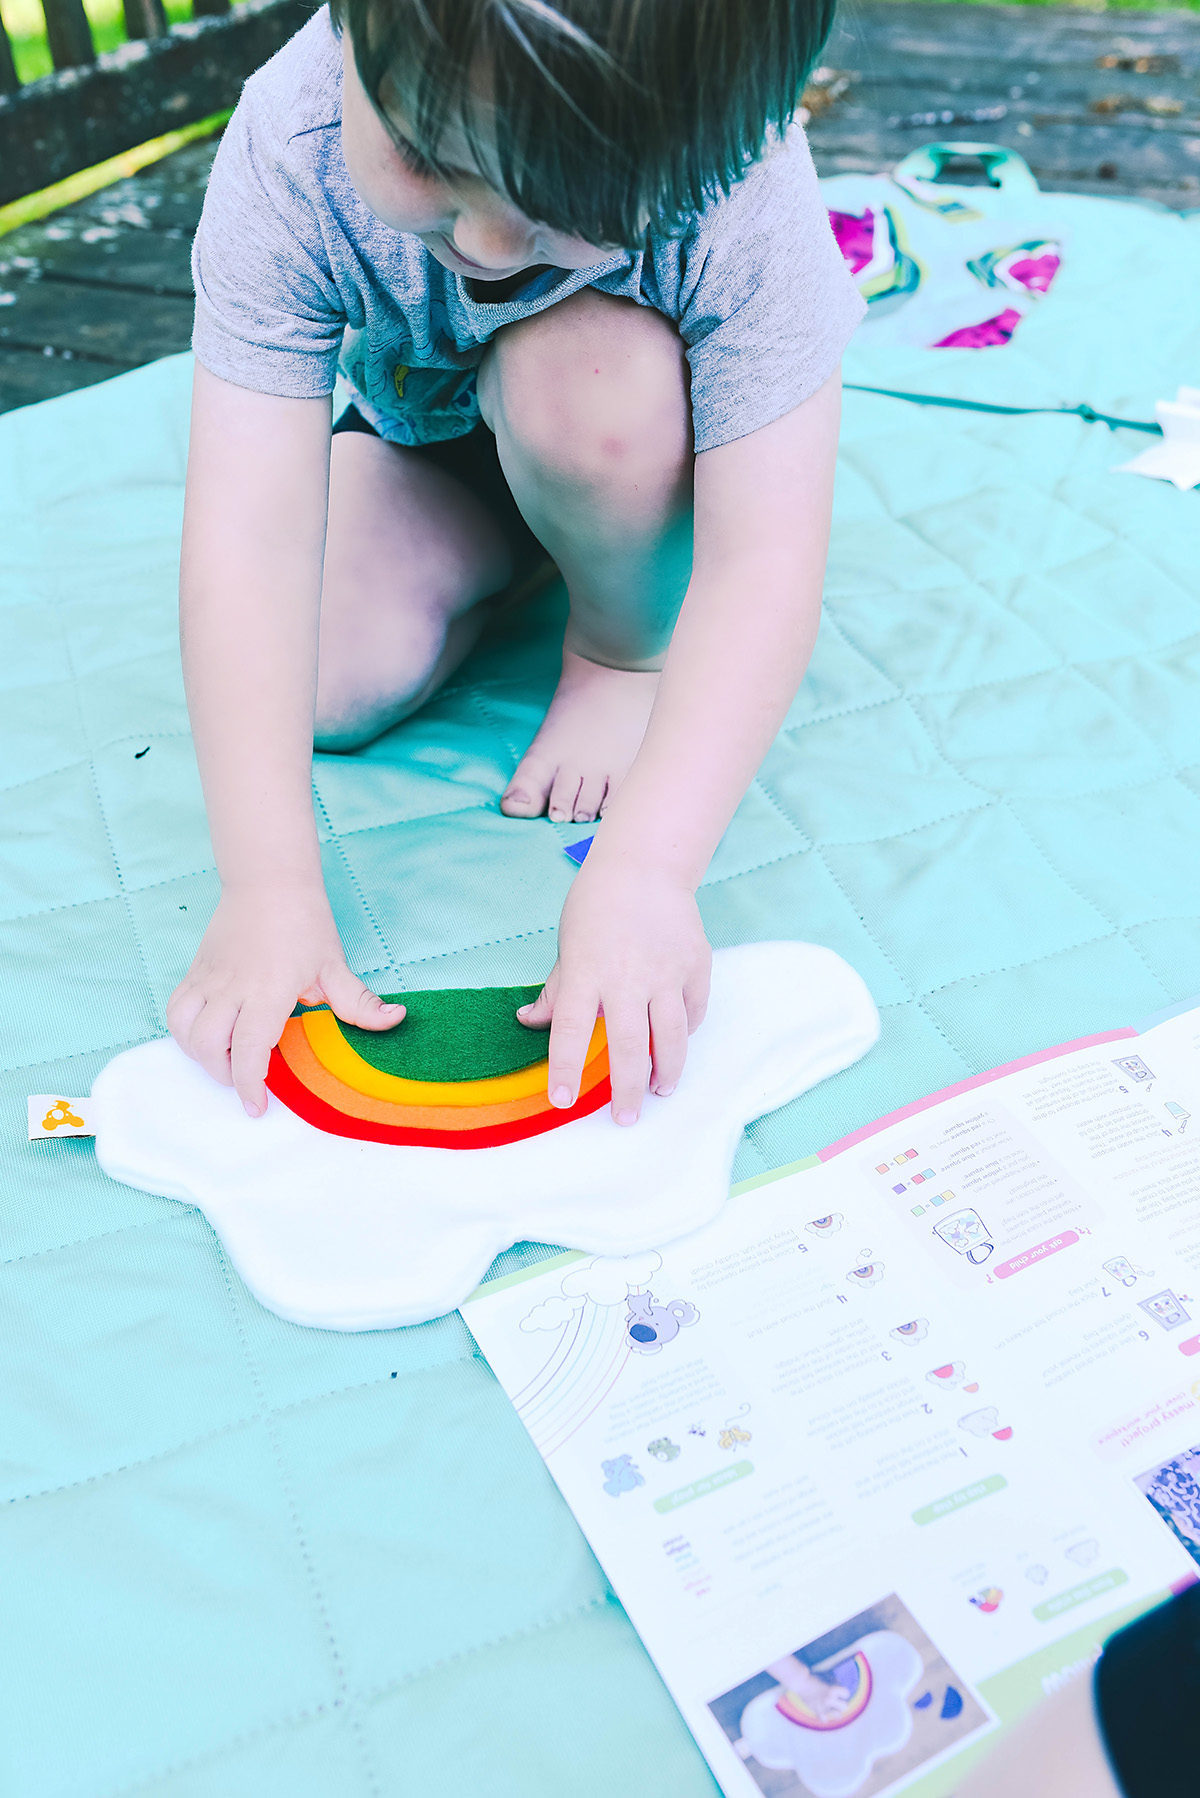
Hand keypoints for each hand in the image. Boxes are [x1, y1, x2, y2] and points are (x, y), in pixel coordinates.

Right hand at [166, 885, 402, 1116]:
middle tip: (249, 1078)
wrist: (268, 879)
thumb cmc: (303, 921)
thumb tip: (396, 1020)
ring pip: (186, 1030)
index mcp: (269, 990)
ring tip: (227, 1058)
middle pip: (210, 1046)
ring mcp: (209, 978)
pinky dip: (185, 1032)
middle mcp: (232, 987)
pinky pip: (177, 1010)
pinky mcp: (195, 970)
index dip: (251, 1084)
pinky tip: (208, 1035)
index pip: (250, 1049)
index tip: (258, 1106)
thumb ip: (359, 1001)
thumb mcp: (334, 963)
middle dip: (226, 1074)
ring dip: (201, 1055)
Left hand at [518, 865, 710, 1124]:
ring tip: (659, 1091)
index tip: (562, 1102)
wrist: (645, 867)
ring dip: (666, 1071)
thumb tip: (530, 1022)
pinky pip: (693, 1012)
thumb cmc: (596, 906)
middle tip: (624, 1119)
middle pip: (629, 1046)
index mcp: (587, 971)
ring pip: (671, 1037)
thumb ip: (557, 990)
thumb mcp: (567, 946)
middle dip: (625, 1090)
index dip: (566, 1070)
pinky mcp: (695, 966)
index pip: (572, 1031)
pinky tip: (675, 1047)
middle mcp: (627, 976)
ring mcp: (666, 972)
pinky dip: (685, 1033)